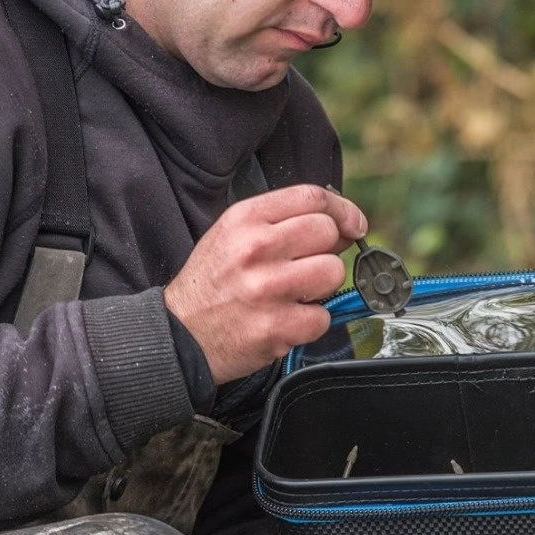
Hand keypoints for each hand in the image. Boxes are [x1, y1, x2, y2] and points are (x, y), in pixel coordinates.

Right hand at [165, 184, 365, 383]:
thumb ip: (278, 223)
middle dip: (327, 251)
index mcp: (245, 219)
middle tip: (308, 268)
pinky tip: (287, 321)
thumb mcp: (231, 235)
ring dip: (322, 288)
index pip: (311, 198)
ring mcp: (267, 289)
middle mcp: (256, 249)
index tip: (353, 224)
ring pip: (332, 273)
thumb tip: (337, 226)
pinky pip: (323, 318)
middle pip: (327, 233)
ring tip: (296, 295)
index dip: (342, 210)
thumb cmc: (212, 285)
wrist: (181, 336)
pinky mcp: (276, 327)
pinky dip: (311, 323)